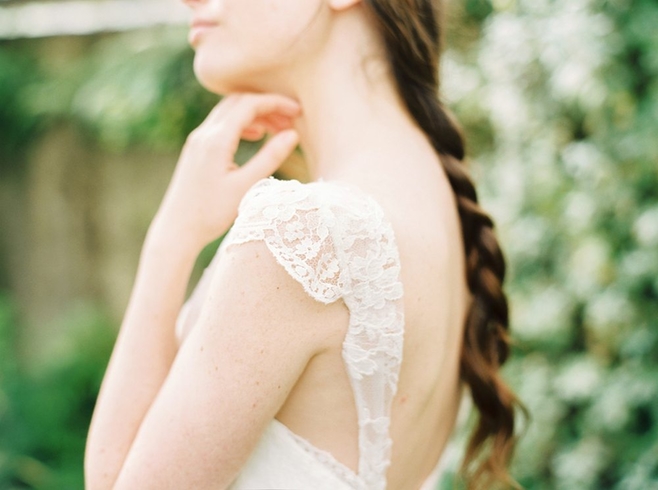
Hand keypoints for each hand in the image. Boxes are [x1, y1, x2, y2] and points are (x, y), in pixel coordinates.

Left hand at [151, 92, 301, 251]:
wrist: (177, 230)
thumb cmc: (211, 214)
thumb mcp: (246, 187)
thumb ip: (270, 158)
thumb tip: (293, 135)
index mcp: (216, 140)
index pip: (249, 105)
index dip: (276, 103)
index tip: (298, 112)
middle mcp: (204, 133)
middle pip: (238, 102)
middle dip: (267, 106)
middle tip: (291, 120)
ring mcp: (197, 140)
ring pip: (229, 111)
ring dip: (255, 114)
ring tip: (278, 129)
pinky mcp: (196, 149)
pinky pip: (221, 124)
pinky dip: (242, 123)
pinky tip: (255, 136)